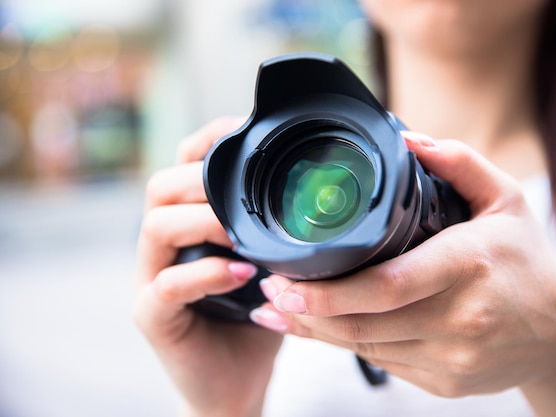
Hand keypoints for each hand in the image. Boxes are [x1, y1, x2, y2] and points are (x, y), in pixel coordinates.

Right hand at [133, 117, 282, 416]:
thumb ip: (283, 228)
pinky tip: (242, 274)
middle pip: (161, 185)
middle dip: (202, 179)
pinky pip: (167, 286)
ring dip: (204, 221)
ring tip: (243, 233)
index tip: (245, 132)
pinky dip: (206, 274)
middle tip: (244, 193)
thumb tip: (325, 190)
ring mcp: (152, 277)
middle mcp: (165, 243)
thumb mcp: (277, 261)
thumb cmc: (260, 314)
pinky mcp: (152, 315)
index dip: (209, 141)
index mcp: (191, 221)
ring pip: (155, 226)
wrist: (237, 379)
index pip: (184, 164)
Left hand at [250, 132, 555, 415]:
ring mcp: (450, 357)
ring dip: (317, 329)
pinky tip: (320, 327)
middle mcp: (459, 319)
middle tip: (269, 289)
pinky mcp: (443, 381)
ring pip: (365, 348)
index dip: (330, 291)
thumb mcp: (506, 200)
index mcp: (469, 266)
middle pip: (364, 323)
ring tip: (280, 307)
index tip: (286, 281)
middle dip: (307, 310)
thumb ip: (458, 162)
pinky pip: (381, 362)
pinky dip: (345, 344)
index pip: (389, 284)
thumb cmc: (528, 262)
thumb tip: (408, 138)